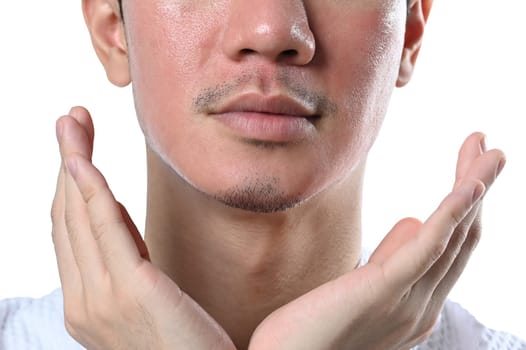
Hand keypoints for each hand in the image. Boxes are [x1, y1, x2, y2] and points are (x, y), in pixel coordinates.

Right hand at [51, 107, 235, 349]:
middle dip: (66, 163)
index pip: (69, 232)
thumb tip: (115, 212)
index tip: (75, 148)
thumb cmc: (186, 344)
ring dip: (73, 162)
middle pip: (66, 217)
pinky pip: (103, 228)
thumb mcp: (148, 294)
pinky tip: (83, 159)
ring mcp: (101, 300)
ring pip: (78, 216)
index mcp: (87, 303)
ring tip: (73, 121)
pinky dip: (90, 189)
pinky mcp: (131, 291)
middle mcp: (84, 302)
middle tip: (70, 120)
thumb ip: (127, 255)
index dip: (69, 185)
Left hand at [249, 133, 504, 349]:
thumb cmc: (313, 330)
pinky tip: (467, 186)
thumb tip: (412, 221)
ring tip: (490, 150)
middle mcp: (422, 306)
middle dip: (476, 187)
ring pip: (453, 239)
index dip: (465, 204)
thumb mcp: (361, 288)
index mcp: (417, 304)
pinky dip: (451, 215)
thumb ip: (391, 259)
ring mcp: (407, 302)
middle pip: (462, 238)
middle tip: (486, 146)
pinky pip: (427, 250)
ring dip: (474, 190)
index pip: (452, 247)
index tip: (468, 166)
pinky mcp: (383, 293)